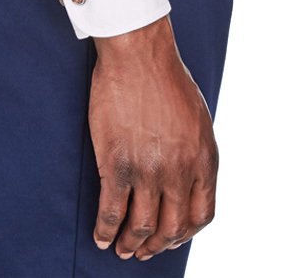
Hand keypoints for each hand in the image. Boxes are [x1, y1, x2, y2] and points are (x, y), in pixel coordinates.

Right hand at [87, 14, 217, 259]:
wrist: (139, 52)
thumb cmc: (166, 77)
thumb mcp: (198, 118)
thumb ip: (195, 153)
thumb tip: (188, 180)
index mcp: (203, 159)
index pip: (201, 215)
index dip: (185, 233)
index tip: (172, 237)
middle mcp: (179, 171)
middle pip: (171, 227)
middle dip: (157, 245)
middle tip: (144, 252)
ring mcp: (148, 170)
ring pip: (141, 227)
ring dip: (131, 245)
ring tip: (122, 250)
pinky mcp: (117, 164)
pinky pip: (111, 211)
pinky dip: (106, 230)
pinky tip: (101, 236)